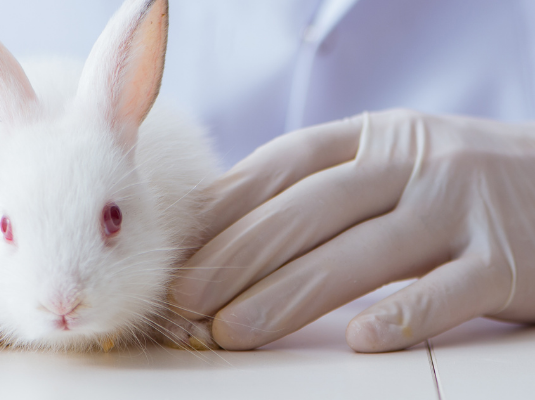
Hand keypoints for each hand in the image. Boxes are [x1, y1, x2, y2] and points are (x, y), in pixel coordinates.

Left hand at [173, 109, 534, 351]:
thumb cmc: (451, 185)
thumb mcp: (388, 163)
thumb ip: (322, 186)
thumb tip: (226, 226)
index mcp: (376, 137)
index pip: (288, 162)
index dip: (230, 204)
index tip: (181, 248)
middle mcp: (415, 162)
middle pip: (312, 210)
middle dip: (240, 258)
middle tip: (187, 299)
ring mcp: (463, 206)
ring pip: (364, 253)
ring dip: (290, 296)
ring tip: (234, 332)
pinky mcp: (510, 259)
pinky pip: (450, 290)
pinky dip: (405, 316)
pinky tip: (360, 343)